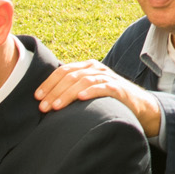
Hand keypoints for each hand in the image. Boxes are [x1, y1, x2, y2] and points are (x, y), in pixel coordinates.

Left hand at [36, 58, 156, 134]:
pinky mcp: (117, 88)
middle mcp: (96, 68)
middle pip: (70, 76)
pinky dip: (90, 91)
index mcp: (87, 67)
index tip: (37, 97)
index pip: (63, 71)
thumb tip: (46, 99)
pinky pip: (102, 87)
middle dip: (54, 91)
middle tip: (43, 107)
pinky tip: (80, 98)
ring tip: (55, 107)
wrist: (137, 105)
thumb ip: (72, 89)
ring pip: (83, 81)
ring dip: (67, 94)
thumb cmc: (107, 99)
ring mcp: (107, 77)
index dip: (48, 83)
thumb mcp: (89, 90)